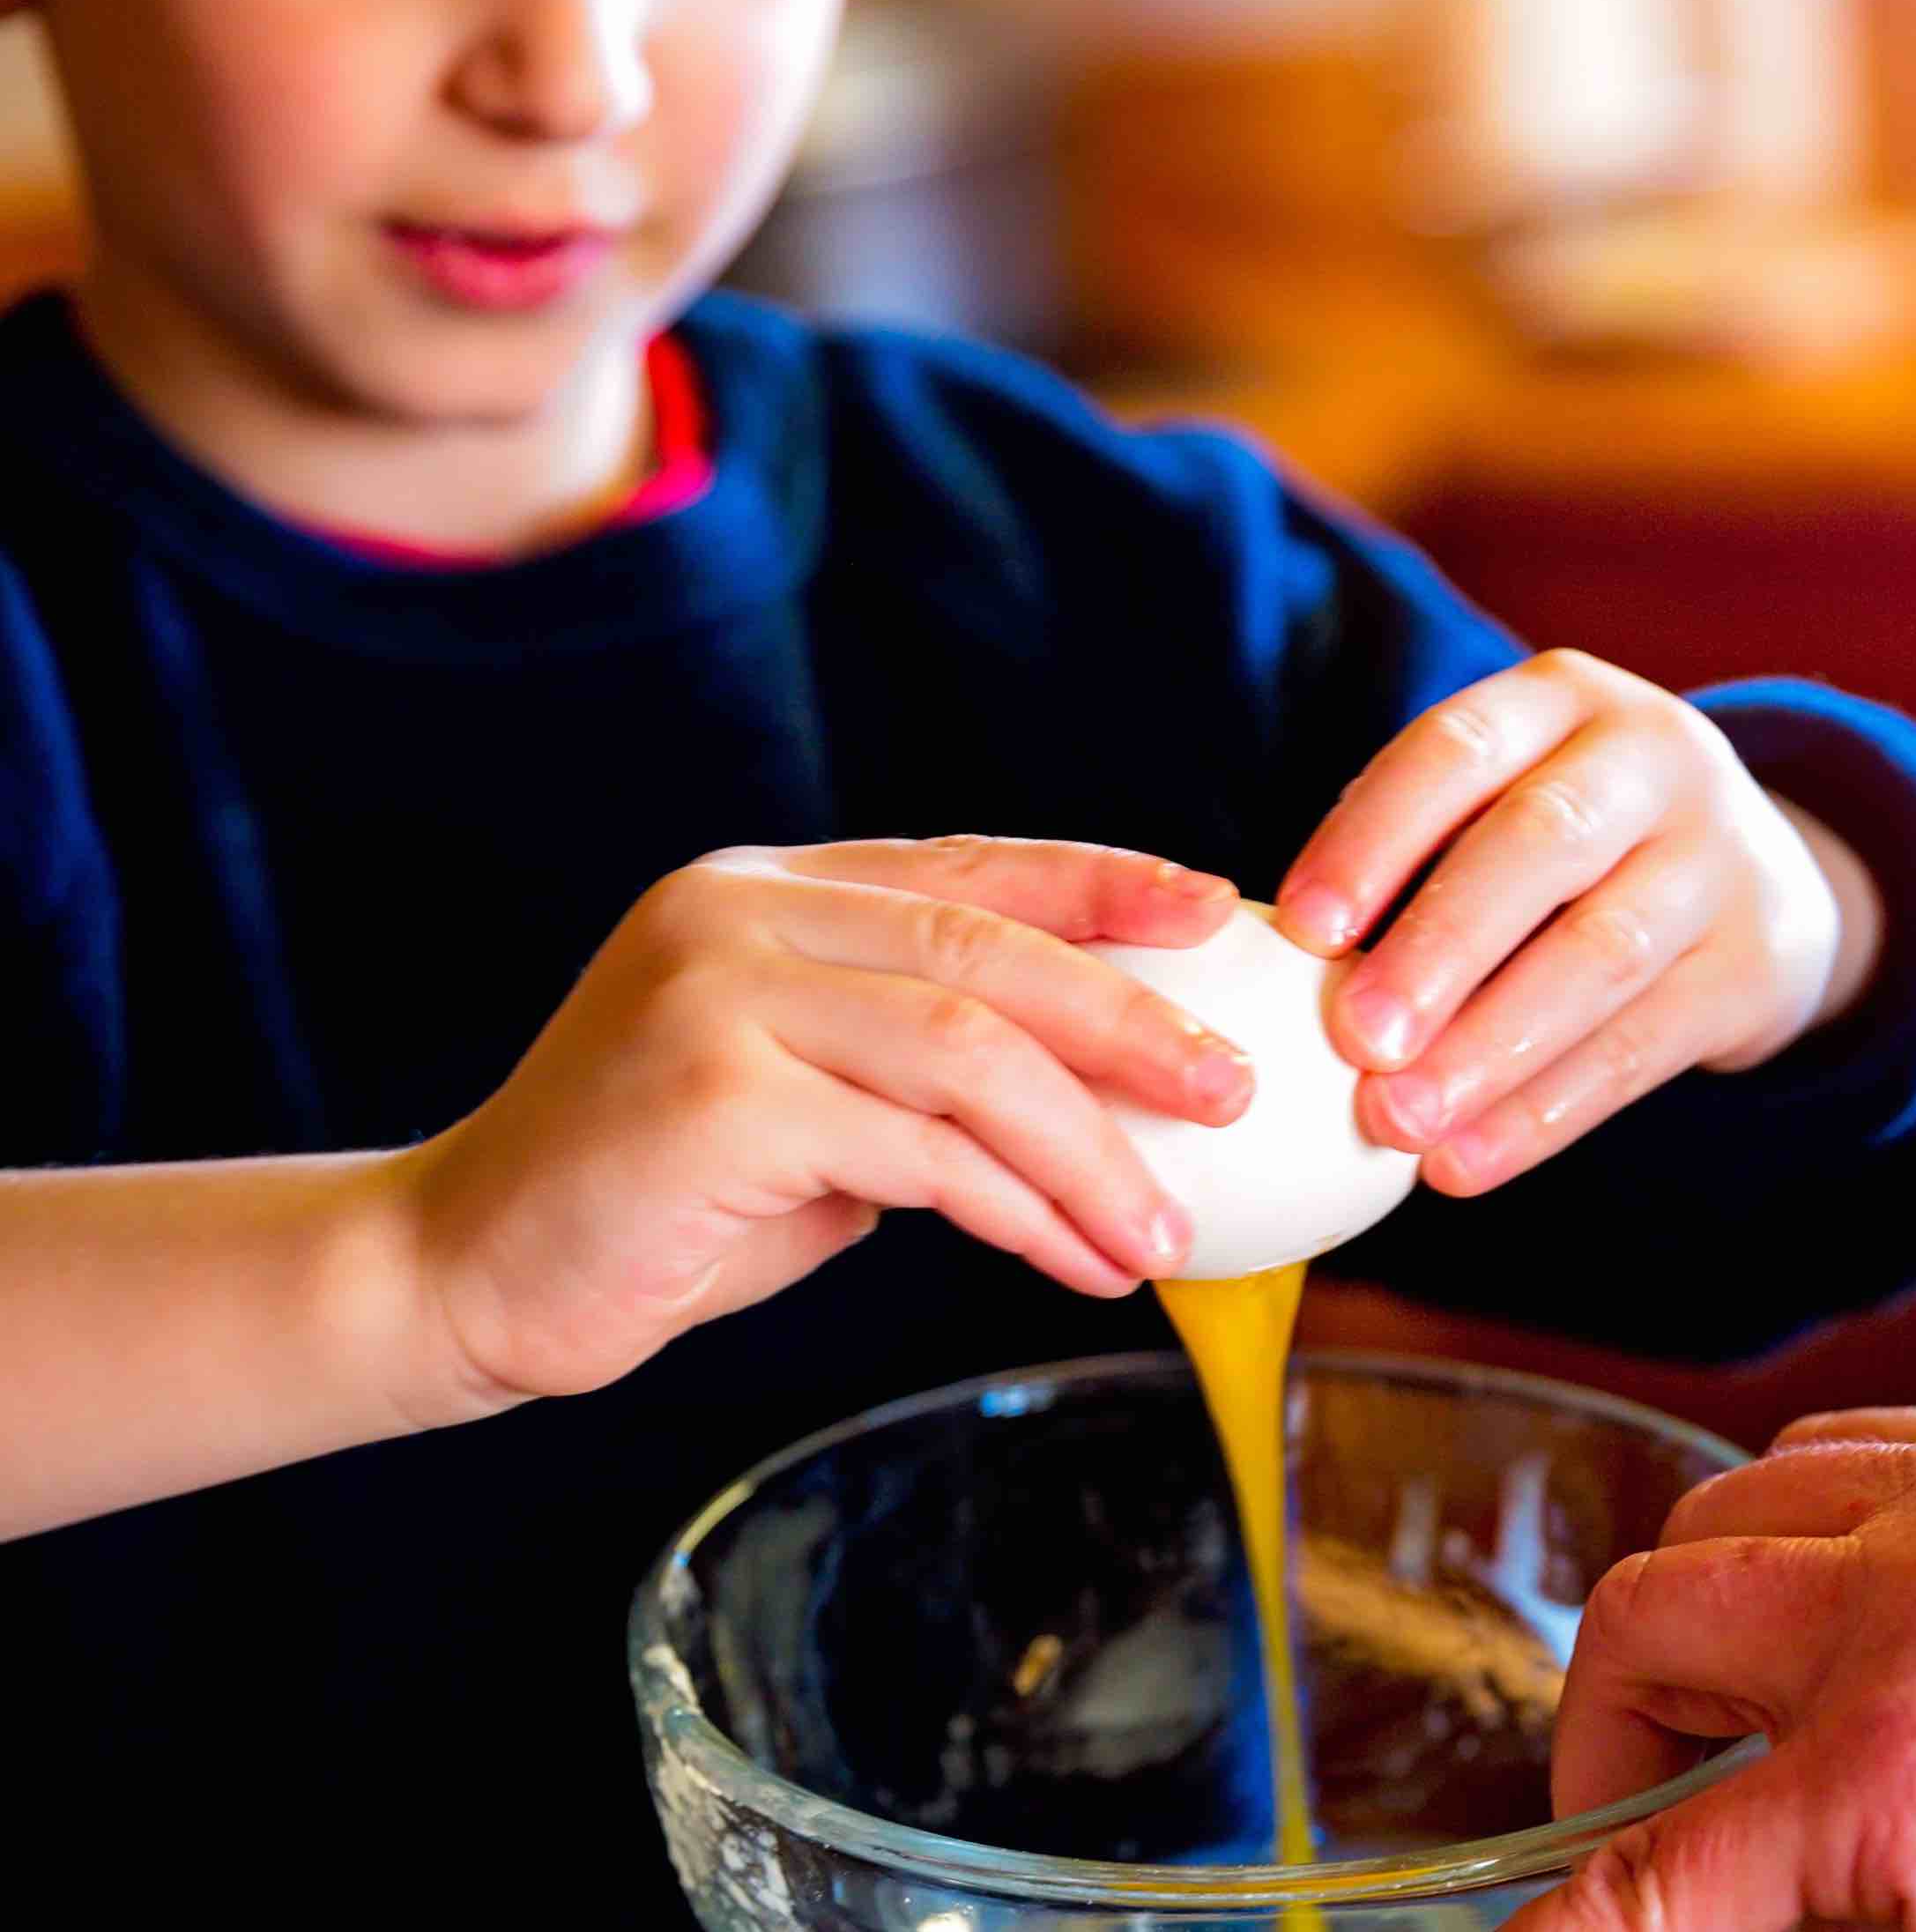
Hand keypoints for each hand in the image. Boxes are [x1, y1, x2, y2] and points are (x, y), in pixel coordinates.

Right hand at [394, 838, 1254, 1414]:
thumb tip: (1099, 1090)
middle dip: (1132, 1021)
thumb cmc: (655, 1198)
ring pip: (971, 1050)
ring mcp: (717, 995)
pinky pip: (919, 1151)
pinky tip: (1080, 1259)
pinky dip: (1021, 1208)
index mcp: (764, 888)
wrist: (461, 1268)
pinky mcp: (712, 1098)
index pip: (970, 865)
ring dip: (1092, 1146)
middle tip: (1236, 1087)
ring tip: (1168, 1229)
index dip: (1104, 884)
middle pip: (990, 948)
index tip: (1215, 915)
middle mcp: (739, 913)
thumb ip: (914, 1067)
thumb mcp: (802, 1100)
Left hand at [1275, 650, 1883, 1192]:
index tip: (1300, 930)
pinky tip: (1466, 1163)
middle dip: (1440, 946)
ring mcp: (1718, 858)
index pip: (1456, 749)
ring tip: (1399, 1123)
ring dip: (1490, 1047)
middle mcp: (1652, 758)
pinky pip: (1643, 1046)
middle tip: (1355, 1041)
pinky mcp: (1753, 964)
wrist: (1759, 878)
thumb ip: (1409, 859)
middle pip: (1541, 843)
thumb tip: (1280, 971)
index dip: (1373, 836)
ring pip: (1602, 952)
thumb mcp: (1503, 801)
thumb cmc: (1564, 848)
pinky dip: (1545, 1113)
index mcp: (1559, 699)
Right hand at [1506, 1407, 1915, 1931]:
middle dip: (1615, 1733)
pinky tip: (1875, 1598)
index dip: (1574, 1919)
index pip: (1657, 1871)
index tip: (1540, 1931)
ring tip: (1772, 1692)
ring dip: (1724, 1605)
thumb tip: (1673, 1907)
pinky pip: (1878, 1438)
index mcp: (1906, 1761)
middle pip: (1647, 1619)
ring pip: (1743, 1494)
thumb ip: (1804, 1910)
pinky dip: (1836, 1519)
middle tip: (1651, 1806)